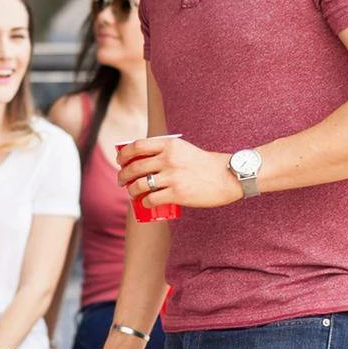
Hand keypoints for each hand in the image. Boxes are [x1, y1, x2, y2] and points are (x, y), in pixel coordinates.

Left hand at [117, 137, 242, 209]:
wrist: (228, 177)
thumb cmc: (204, 164)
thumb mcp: (183, 149)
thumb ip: (165, 150)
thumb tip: (141, 159)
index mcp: (169, 145)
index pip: (137, 146)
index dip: (124, 154)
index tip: (120, 161)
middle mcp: (168, 159)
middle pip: (135, 167)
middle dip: (123, 175)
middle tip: (121, 180)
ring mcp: (172, 177)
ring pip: (139, 185)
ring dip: (131, 190)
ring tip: (131, 192)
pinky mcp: (177, 194)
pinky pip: (151, 199)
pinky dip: (144, 202)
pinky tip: (145, 203)